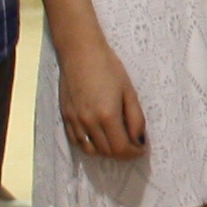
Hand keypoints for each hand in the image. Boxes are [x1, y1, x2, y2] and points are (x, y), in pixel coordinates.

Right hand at [57, 37, 146, 160]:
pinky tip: (98, 136)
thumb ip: (136, 118)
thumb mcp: (129, 92)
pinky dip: (90, 144)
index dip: (133, 153)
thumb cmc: (109, 68)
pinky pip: (77, 141)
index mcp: (107, 116)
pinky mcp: (66, 117)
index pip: (121, 149)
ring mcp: (75, 121)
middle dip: (122, 153)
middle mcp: (89, 122)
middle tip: (132, 145)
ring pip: (91, 150)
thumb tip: (139, 139)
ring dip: (106, 151)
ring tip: (116, 141)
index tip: (141, 148)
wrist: (81, 53)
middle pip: (107, 152)